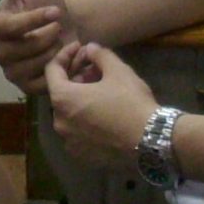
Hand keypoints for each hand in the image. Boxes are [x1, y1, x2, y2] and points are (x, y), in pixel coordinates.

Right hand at [0, 0, 76, 94]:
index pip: (6, 28)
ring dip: (56, 53)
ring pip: (32, 67)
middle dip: (46, 38)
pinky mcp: (28, 88)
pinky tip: (71, 57)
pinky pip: (43, 84)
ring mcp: (13, 72)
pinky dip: (62, 70)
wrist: (72, 26)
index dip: (32, 20)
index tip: (56, 11)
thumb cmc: (48, 3)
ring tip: (66, 42)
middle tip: (60, 28)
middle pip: (19, 51)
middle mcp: (0, 52)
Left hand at [45, 43, 157, 167]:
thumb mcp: (118, 71)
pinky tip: (103, 115)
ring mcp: (69, 142)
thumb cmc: (130, 102)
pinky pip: (78, 132)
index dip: (65, 54)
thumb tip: (89, 48)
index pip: (52, 70)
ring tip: (101, 91)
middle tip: (95, 69)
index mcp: (62, 99)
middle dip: (76, 77)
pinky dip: (85, 120)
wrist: (151, 141)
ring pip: (69, 114)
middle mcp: (59, 122)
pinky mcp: (82, 156)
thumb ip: (99, 55)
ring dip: (80, 99)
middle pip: (61, 93)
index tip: (80, 47)